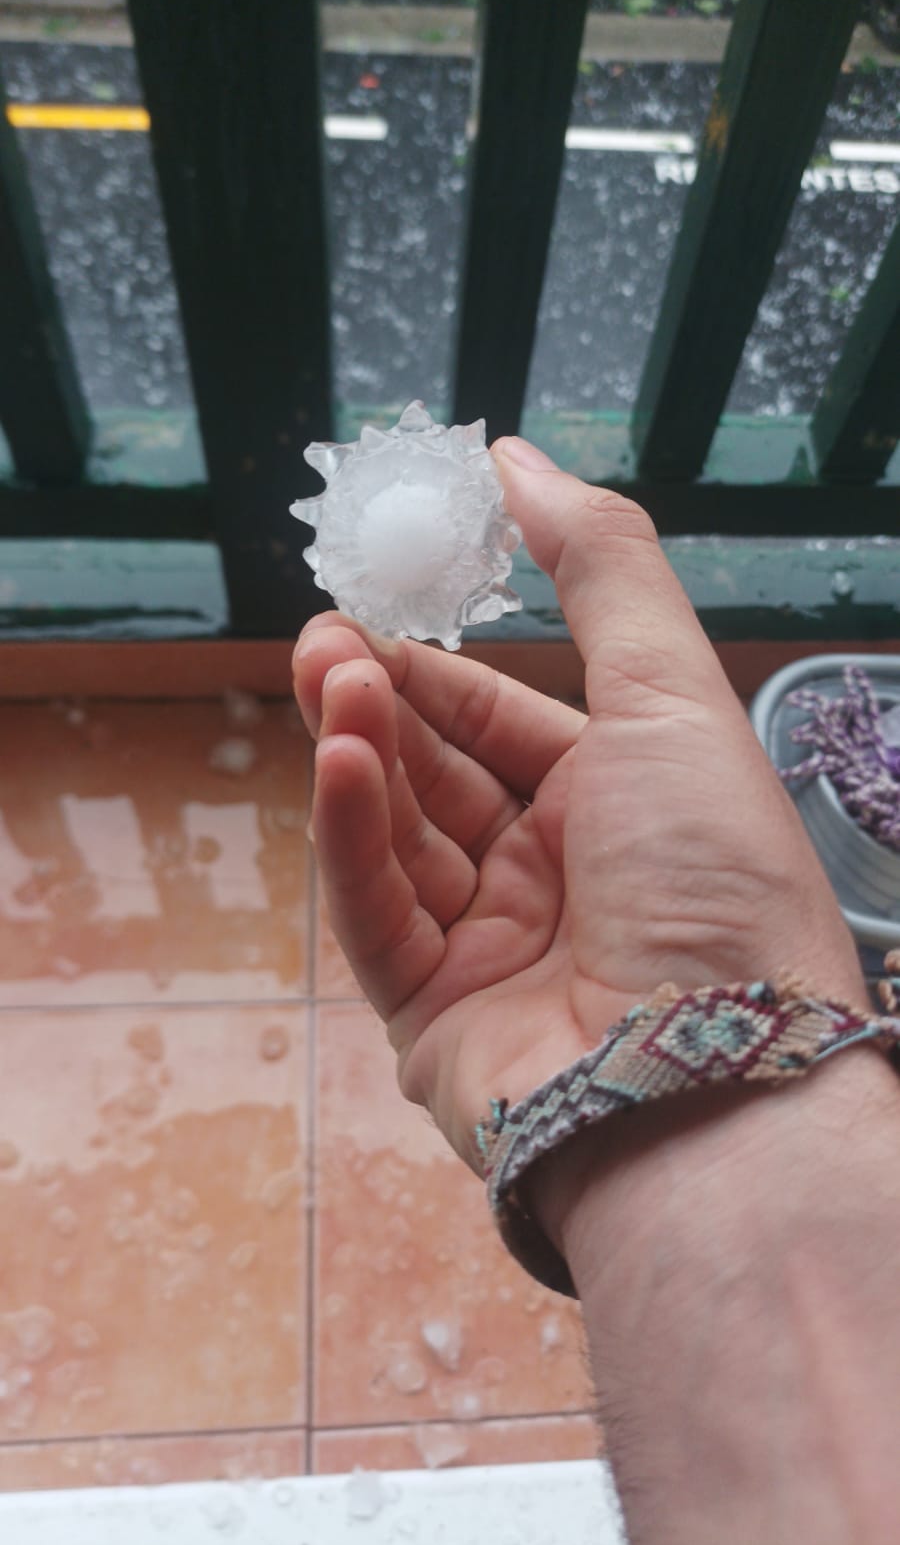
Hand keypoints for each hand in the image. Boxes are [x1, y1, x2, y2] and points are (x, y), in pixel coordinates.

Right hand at [292, 437, 865, 1181]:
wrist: (713, 1086)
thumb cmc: (715, 883)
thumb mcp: (670, 694)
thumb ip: (598, 568)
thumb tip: (518, 458)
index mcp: (621, 809)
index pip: (505, 723)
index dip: (440, 665)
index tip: (377, 601)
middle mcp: (557, 878)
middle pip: (439, 774)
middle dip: (381, 699)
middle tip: (324, 632)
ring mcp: (493, 952)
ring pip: (401, 835)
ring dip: (362, 753)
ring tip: (325, 672)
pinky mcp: (436, 1019)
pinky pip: (381, 914)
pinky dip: (355, 836)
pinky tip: (339, 761)